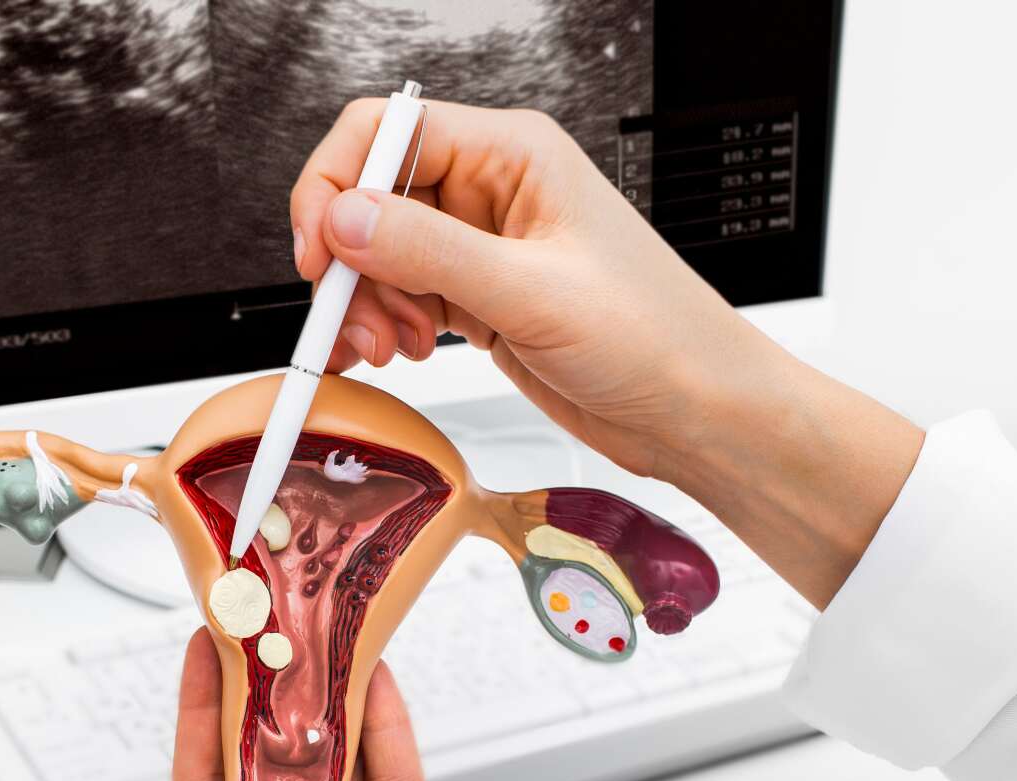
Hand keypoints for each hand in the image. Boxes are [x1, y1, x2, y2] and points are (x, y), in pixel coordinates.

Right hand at [293, 99, 923, 606]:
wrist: (695, 412)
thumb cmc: (655, 338)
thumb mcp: (531, 292)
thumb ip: (428, 251)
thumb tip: (344, 218)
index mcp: (515, 154)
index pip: (388, 132)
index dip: (337, 185)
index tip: (321, 252)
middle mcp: (494, 191)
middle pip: (372, 198)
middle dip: (351, 264)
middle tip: (354, 322)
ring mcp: (484, 247)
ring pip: (380, 255)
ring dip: (367, 305)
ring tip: (389, 349)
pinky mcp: (481, 298)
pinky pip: (403, 296)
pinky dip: (386, 326)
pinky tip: (403, 353)